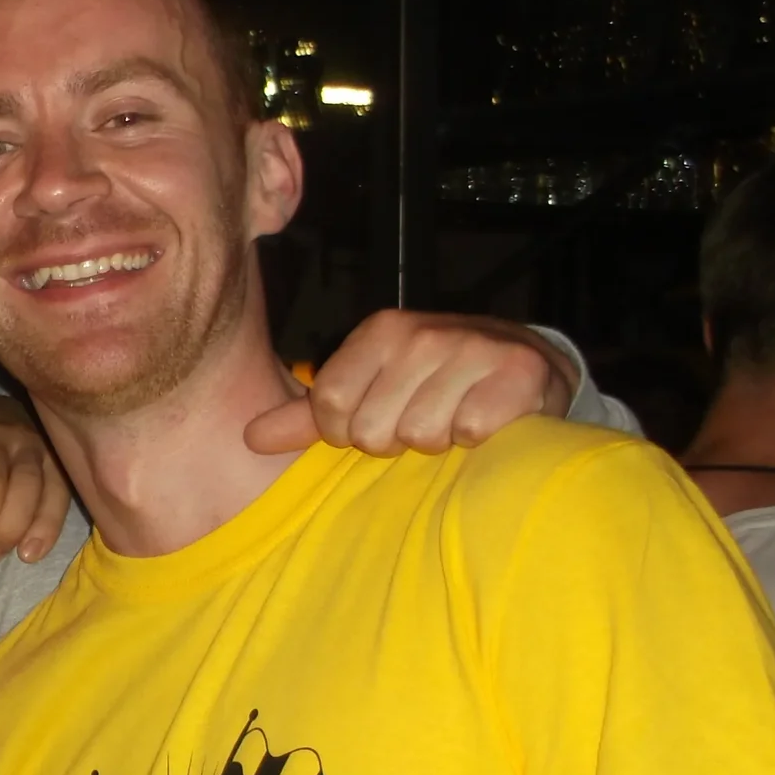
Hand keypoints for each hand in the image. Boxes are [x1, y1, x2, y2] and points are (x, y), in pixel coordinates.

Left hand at [245, 310, 573, 456]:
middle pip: (373, 431)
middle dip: (396, 439)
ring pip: (421, 436)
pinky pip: (470, 432)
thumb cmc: (434, 382)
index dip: (348, 432)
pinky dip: (478, 438)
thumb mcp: (370, 387)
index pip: (329, 407)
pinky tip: (487, 418)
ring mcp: (471, 349)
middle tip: (423, 418)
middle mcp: (421, 334)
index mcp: (379, 332)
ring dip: (439, 442)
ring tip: (454, 415)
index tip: (375, 420)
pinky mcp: (516, 373)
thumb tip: (249, 438)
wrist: (525, 365)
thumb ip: (309, 416)